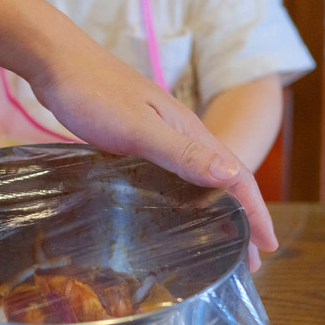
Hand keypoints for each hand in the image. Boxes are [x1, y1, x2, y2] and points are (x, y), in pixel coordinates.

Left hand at [30, 50, 277, 267]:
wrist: (56, 61)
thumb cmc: (94, 93)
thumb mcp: (139, 128)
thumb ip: (183, 152)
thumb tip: (233, 175)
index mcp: (189, 131)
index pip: (237, 176)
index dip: (256, 213)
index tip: (268, 248)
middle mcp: (180, 134)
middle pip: (222, 180)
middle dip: (241, 220)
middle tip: (247, 263)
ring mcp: (157, 135)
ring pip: (197, 179)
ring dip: (214, 211)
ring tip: (217, 245)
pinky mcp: (134, 139)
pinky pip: (170, 175)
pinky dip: (182, 200)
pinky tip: (169, 215)